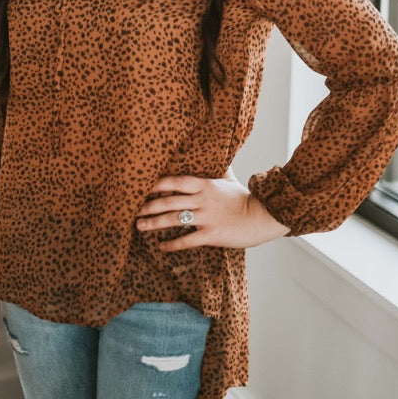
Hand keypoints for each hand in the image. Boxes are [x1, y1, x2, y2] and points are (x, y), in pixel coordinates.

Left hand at [136, 168, 289, 250]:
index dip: (157, 184)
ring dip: (154, 223)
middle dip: (149, 205)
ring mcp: (206, 218)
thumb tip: (217, 151)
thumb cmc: (245, 198)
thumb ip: (219, 168)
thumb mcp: (229, 179)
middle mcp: (202, 200)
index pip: (176, 181)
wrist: (263, 216)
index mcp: (205, 185)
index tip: (142, 186)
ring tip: (140, 226)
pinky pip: (186, 240)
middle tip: (134, 209)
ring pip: (173, 220)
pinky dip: (172, 244)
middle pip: (169, 201)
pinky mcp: (211, 235)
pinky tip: (161, 247)